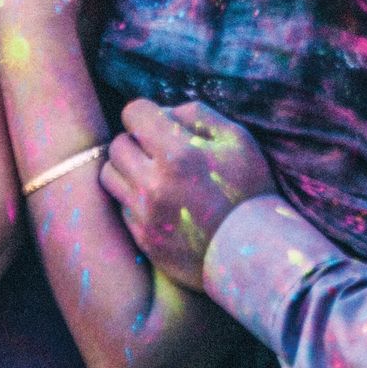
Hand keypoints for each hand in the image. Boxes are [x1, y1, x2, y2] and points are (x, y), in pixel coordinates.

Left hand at [102, 99, 277, 289]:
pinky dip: (135, 199)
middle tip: (160, 151)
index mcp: (178, 153)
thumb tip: (164, 112)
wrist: (256, 254)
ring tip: (153, 176)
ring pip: (110, 175)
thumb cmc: (251, 190)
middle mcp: (153, 184)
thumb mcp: (237, 139)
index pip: (133, 113)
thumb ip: (197, 114)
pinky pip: (121, 206)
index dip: (147, 114)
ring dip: (127, 169)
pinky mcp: (142, 240)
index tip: (161, 124)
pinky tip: (161, 203)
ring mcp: (145, 215)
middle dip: (136, 141)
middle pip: (117, 144)